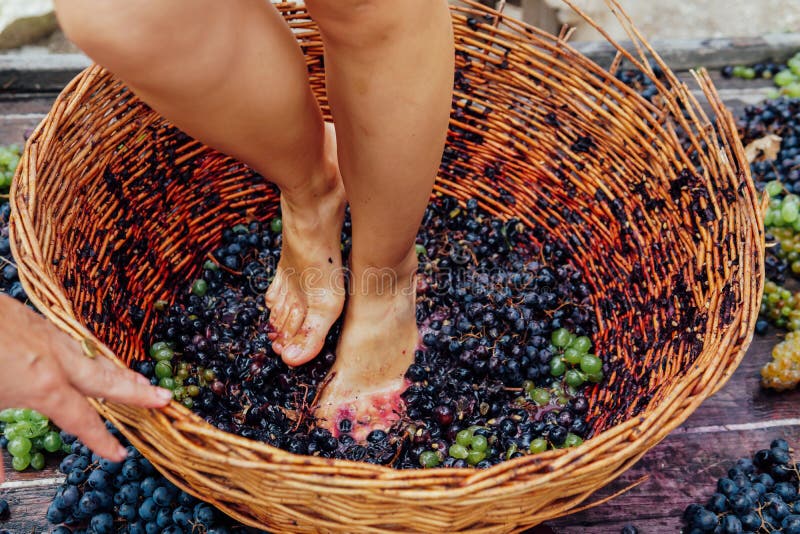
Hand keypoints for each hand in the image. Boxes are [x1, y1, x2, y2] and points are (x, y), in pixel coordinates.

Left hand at [0, 294, 170, 480]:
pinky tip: (85, 352)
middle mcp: (54, 357)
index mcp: (44, 385)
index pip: (83, 419)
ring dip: (116, 369)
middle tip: (164, 399)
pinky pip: (69, 338)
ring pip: (90, 354)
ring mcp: (44, 333)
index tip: (120, 454)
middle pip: (104, 379)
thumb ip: (4, 423)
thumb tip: (0, 459)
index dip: (102, 440)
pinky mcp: (30, 317)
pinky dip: (87, 351)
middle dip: (136, 391)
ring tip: (135, 377)